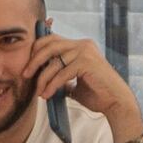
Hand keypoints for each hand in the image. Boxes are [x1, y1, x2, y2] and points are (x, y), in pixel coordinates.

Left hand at [25, 36, 142, 142]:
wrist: (116, 102)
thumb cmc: (97, 93)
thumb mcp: (75, 81)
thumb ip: (61, 75)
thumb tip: (42, 77)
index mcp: (80, 45)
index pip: (52, 39)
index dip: (37, 49)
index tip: (28, 65)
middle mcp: (83, 44)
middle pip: (49, 45)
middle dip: (34, 60)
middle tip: (25, 74)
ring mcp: (85, 52)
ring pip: (54, 62)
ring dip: (43, 78)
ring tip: (39, 91)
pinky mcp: (86, 63)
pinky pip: (62, 73)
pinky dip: (52, 85)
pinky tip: (48, 95)